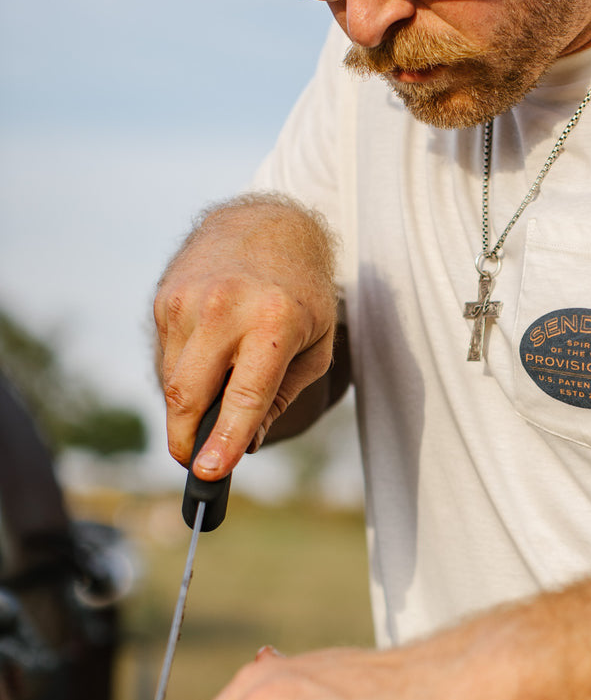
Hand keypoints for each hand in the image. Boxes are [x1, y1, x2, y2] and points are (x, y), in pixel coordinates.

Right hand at [154, 195, 338, 478]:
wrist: (271, 225)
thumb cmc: (303, 294)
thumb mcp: (315, 345)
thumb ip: (282, 396)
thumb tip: (247, 443)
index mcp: (274, 321)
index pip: (244, 395)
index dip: (225, 440)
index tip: (209, 473)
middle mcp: (226, 308)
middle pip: (189, 394)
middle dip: (186, 440)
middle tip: (195, 463)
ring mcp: (189, 301)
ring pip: (173, 380)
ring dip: (187, 407)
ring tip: (215, 405)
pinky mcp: (166, 298)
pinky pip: (167, 357)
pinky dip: (184, 375)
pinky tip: (209, 363)